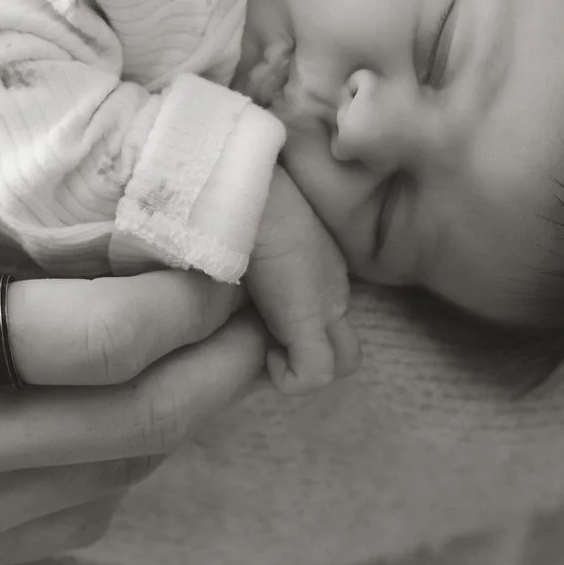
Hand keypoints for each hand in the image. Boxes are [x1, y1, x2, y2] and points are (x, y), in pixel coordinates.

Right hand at [0, 18, 265, 564]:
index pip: (90, 337)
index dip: (186, 289)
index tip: (220, 231)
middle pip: (143, 422)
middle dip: (227, 356)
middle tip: (259, 283)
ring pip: (117, 481)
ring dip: (183, 413)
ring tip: (205, 332)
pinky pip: (62, 525)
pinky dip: (120, 466)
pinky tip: (114, 408)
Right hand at [244, 168, 359, 394]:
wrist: (241, 187)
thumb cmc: (235, 201)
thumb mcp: (243, 235)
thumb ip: (247, 259)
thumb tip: (216, 280)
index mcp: (319, 266)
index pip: (330, 316)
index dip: (298, 332)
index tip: (258, 323)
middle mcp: (331, 289)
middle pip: (348, 345)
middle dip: (310, 355)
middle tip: (265, 343)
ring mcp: (325, 305)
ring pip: (341, 364)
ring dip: (298, 366)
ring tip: (261, 348)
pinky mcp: (307, 319)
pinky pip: (315, 375)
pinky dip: (287, 377)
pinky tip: (261, 353)